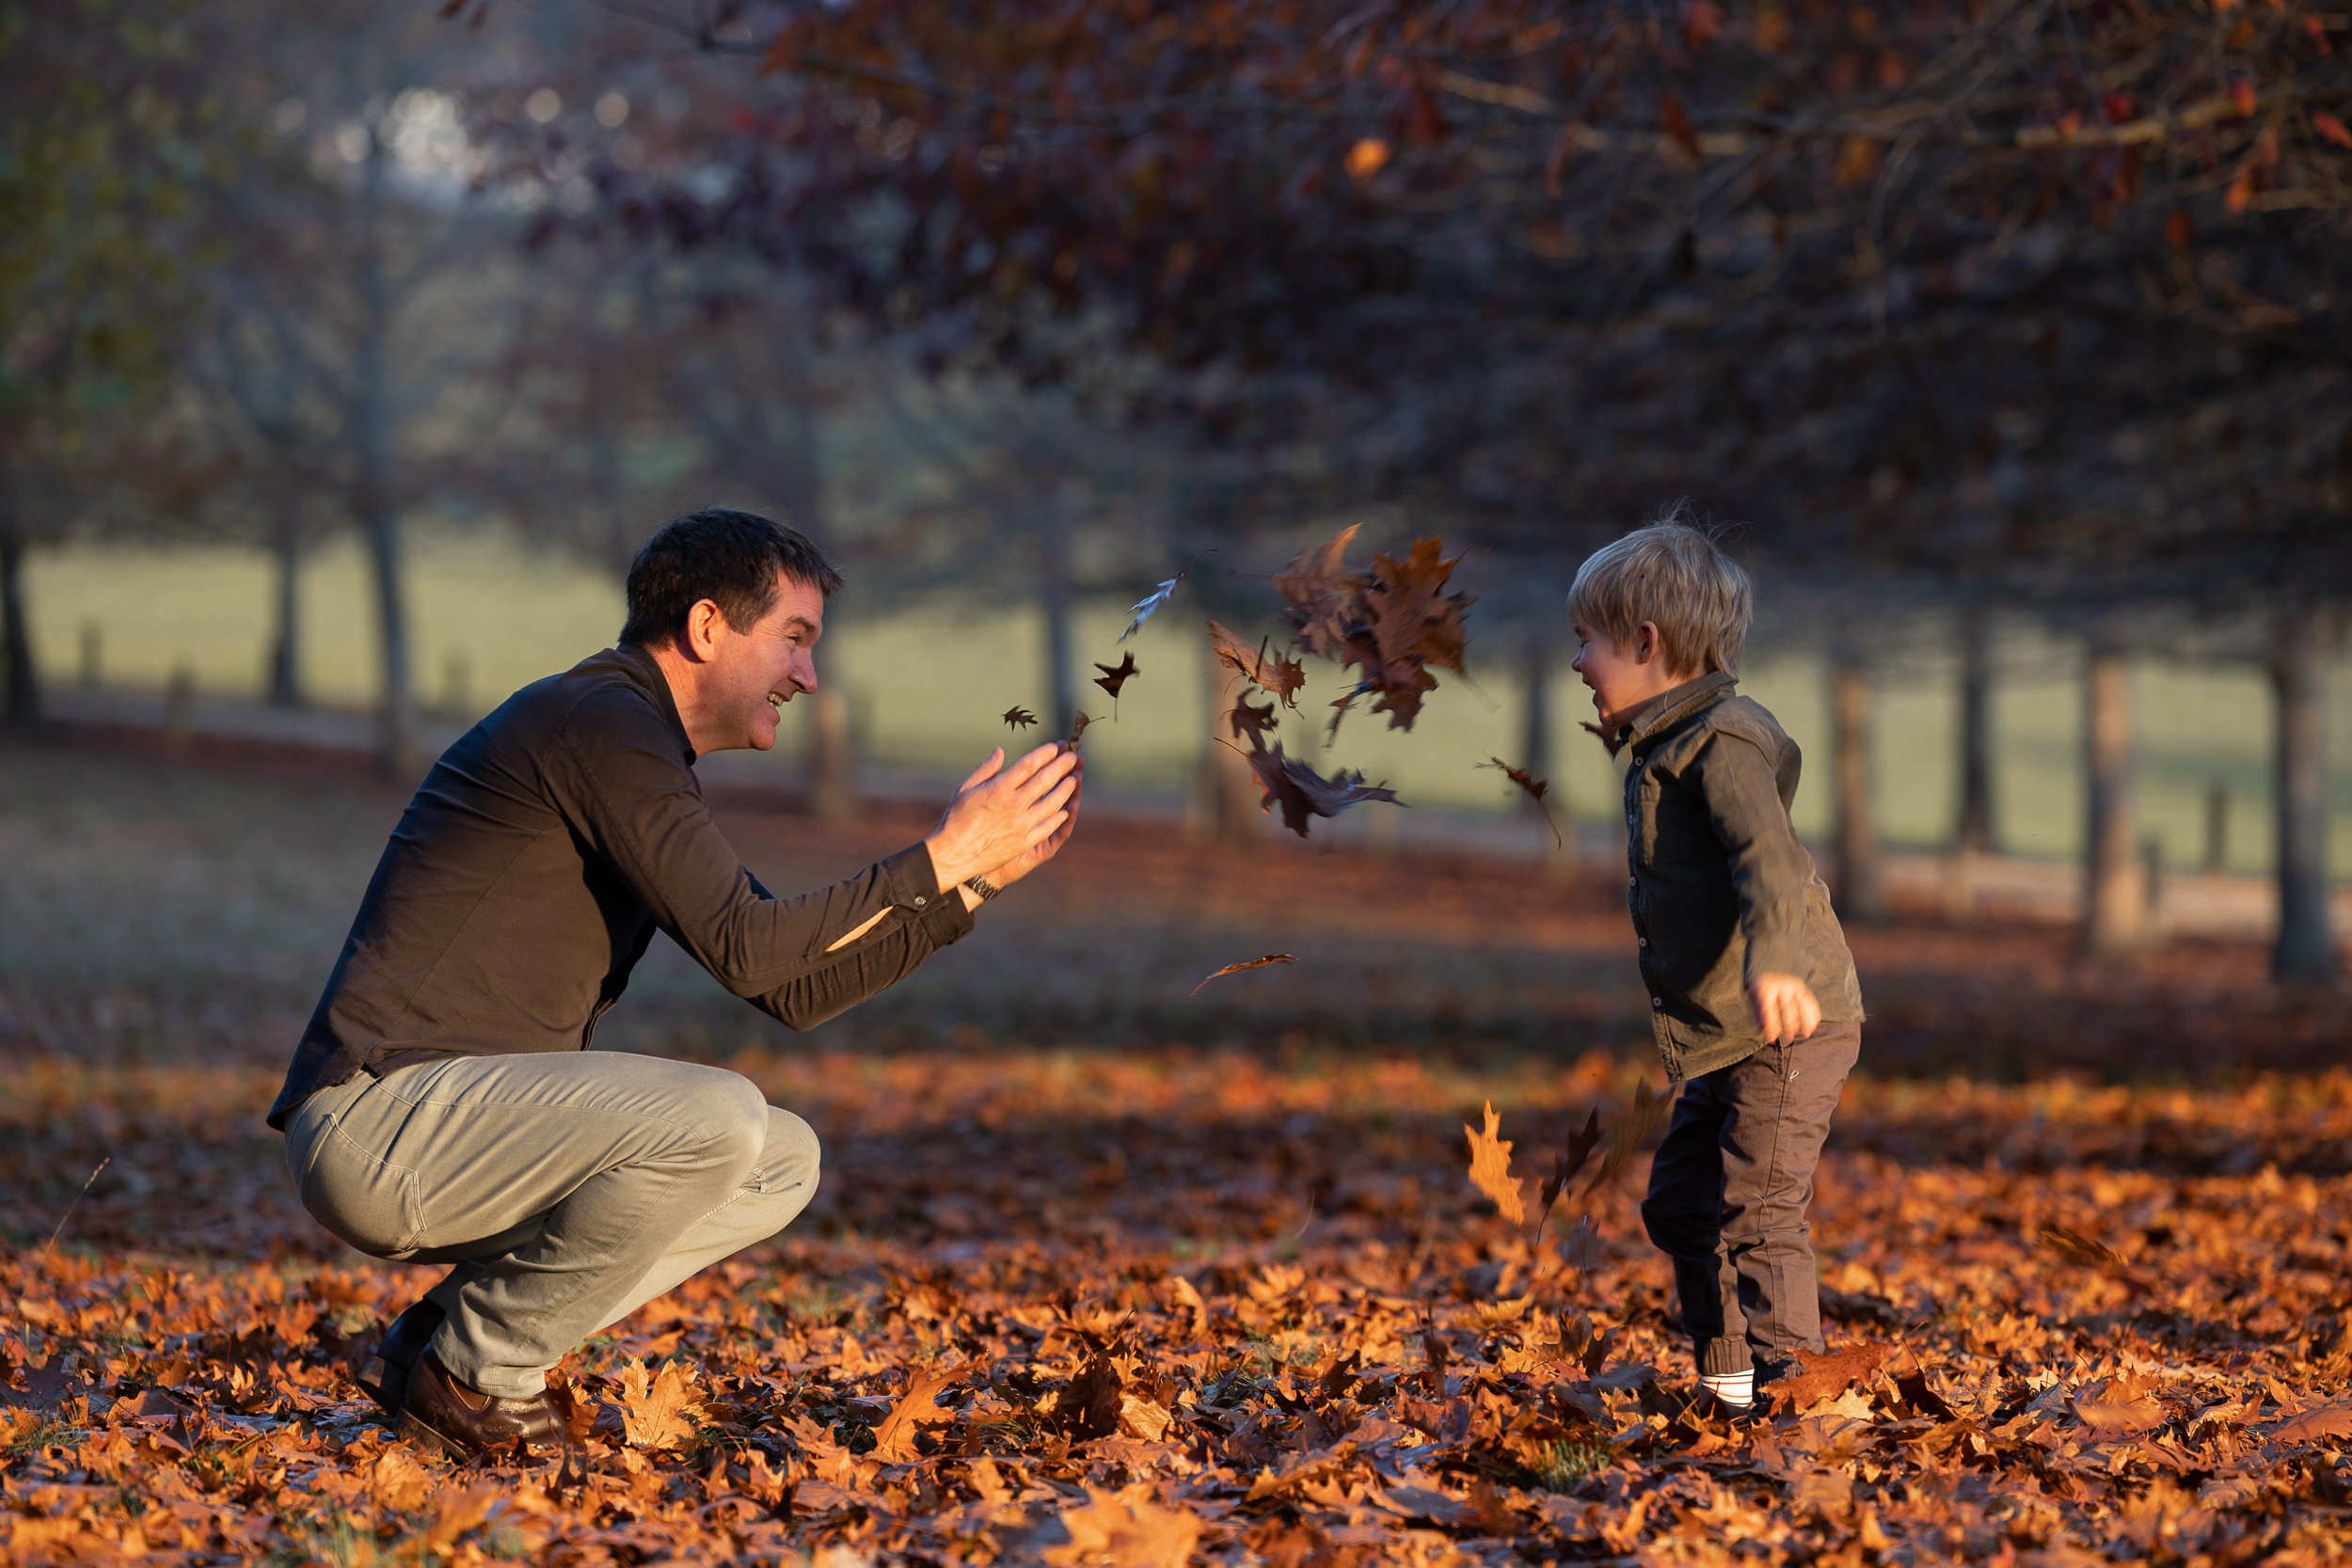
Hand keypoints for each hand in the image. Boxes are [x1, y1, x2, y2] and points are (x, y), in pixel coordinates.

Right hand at [924, 743, 1079, 892]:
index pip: (1028, 765)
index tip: (1055, 747)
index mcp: (998, 788)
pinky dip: (1059, 816)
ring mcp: (1021, 824)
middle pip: (1045, 780)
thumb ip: (986, 769)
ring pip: (1052, 803)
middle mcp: (1013, 804)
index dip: (1044, 754)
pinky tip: (1066, 809)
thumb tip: (1000, 751)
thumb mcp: (966, 789)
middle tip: (1074, 757)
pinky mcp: (1025, 842)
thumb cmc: (956, 819)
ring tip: (1075, 779)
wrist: (955, 854)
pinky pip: (1048, 826)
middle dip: (1062, 766)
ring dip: (1066, 789)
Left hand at [1748, 972, 1821, 1044]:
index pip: (1768, 1010)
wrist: (1767, 972)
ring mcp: (1793, 985)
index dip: (1770, 1026)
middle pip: (1787, 1007)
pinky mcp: (1802, 987)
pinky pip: (1810, 1000)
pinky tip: (1814, 1025)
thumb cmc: (1760, 992)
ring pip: (1802, 1003)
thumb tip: (1761, 1030)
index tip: (1772, 1039)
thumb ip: (1757, 1015)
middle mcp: (1780, 985)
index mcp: (1765, 989)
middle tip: (1789, 1038)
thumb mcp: (1753, 1001)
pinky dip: (1813, 1013)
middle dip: (1789, 1024)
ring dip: (1806, 1020)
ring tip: (1806, 1034)